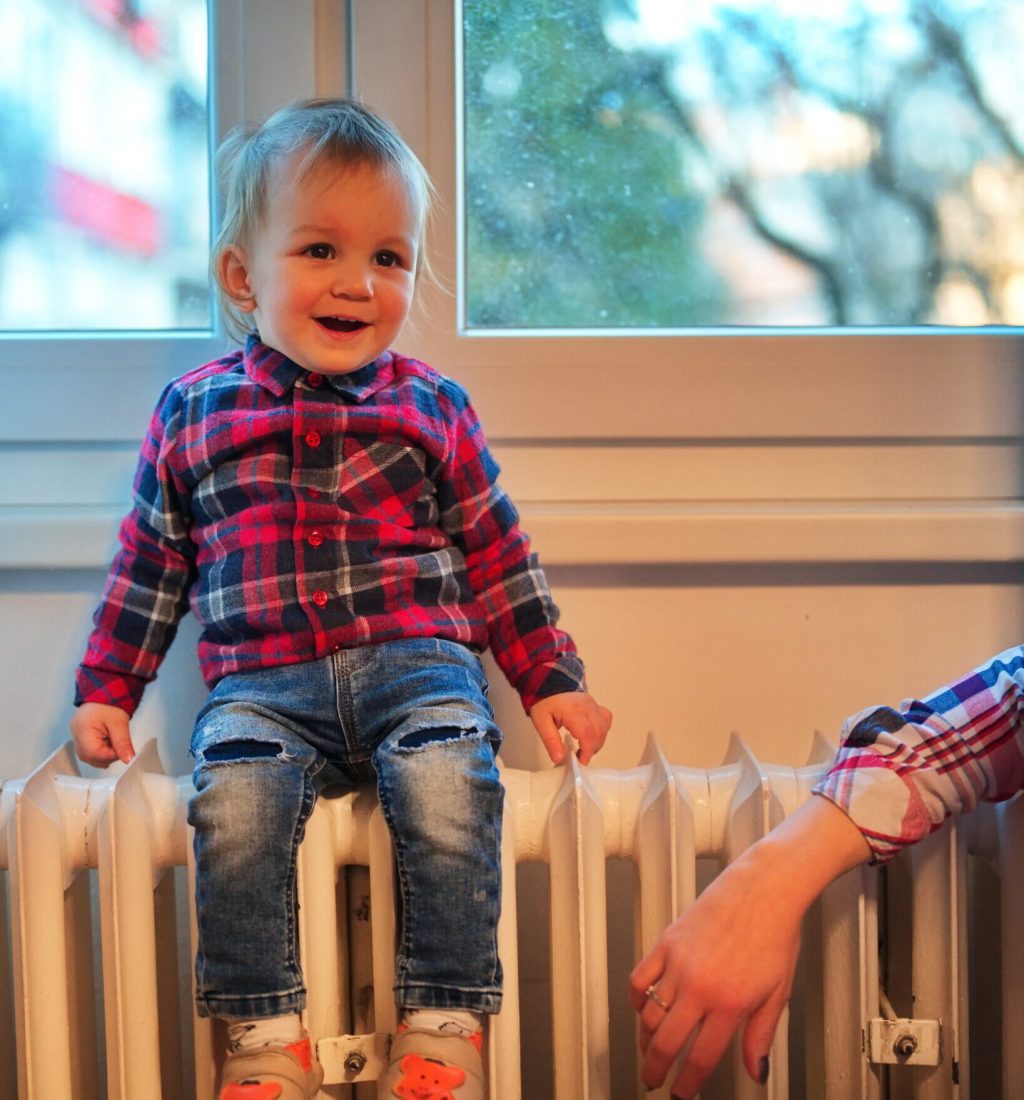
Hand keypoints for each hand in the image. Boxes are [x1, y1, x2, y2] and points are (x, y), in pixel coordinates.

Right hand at [71, 702, 135, 766]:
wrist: (106, 688)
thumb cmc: (110, 701)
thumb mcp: (120, 723)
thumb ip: (123, 743)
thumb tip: (128, 758)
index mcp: (82, 729)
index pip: (93, 753)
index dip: (110, 756)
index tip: (122, 753)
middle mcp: (75, 733)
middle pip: (87, 756)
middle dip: (105, 757)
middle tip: (119, 750)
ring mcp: (76, 733)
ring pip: (87, 755)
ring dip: (102, 754)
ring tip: (114, 744)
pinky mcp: (81, 733)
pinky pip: (87, 748)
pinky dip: (99, 750)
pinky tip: (108, 743)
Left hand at [529, 691, 611, 764]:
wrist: (548, 683)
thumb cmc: (544, 701)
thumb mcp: (541, 723)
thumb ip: (551, 741)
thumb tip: (559, 757)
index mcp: (572, 710)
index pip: (587, 733)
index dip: (587, 750)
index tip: (582, 760)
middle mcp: (586, 706)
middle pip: (599, 731)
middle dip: (592, 748)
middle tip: (581, 755)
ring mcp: (592, 704)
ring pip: (604, 726)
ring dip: (598, 740)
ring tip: (584, 746)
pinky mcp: (594, 705)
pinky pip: (605, 719)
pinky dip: (602, 730)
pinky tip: (592, 735)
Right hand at [630, 853, 799, 1095]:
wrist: (762, 890)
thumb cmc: (774, 935)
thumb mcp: (778, 994)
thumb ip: (761, 1036)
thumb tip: (756, 1071)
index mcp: (729, 1004)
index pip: (700, 1058)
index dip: (687, 1084)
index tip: (681, 1093)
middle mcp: (700, 987)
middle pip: (666, 1042)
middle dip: (655, 1068)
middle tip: (653, 1079)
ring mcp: (679, 964)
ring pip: (649, 1014)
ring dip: (646, 1038)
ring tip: (649, 1047)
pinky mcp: (666, 942)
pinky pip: (640, 978)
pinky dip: (637, 998)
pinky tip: (642, 1007)